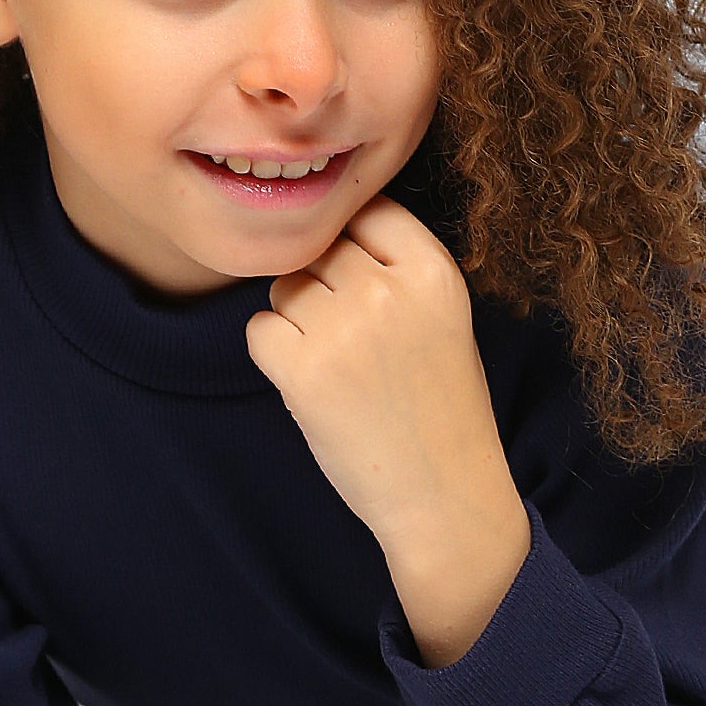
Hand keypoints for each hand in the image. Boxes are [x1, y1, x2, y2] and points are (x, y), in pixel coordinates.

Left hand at [245, 195, 530, 665]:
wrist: (445, 494)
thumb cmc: (442, 406)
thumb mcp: (444, 316)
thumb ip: (395, 267)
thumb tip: (322, 226)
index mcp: (434, 271)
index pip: (368, 211)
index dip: (354, 242)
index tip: (361, 281)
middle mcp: (388, 291)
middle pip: (320, 246)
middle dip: (323, 282)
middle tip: (348, 336)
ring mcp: (343, 330)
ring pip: (285, 286)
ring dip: (296, 317)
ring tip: (337, 364)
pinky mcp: (303, 372)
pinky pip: (260, 329)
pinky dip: (274, 354)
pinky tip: (312, 384)